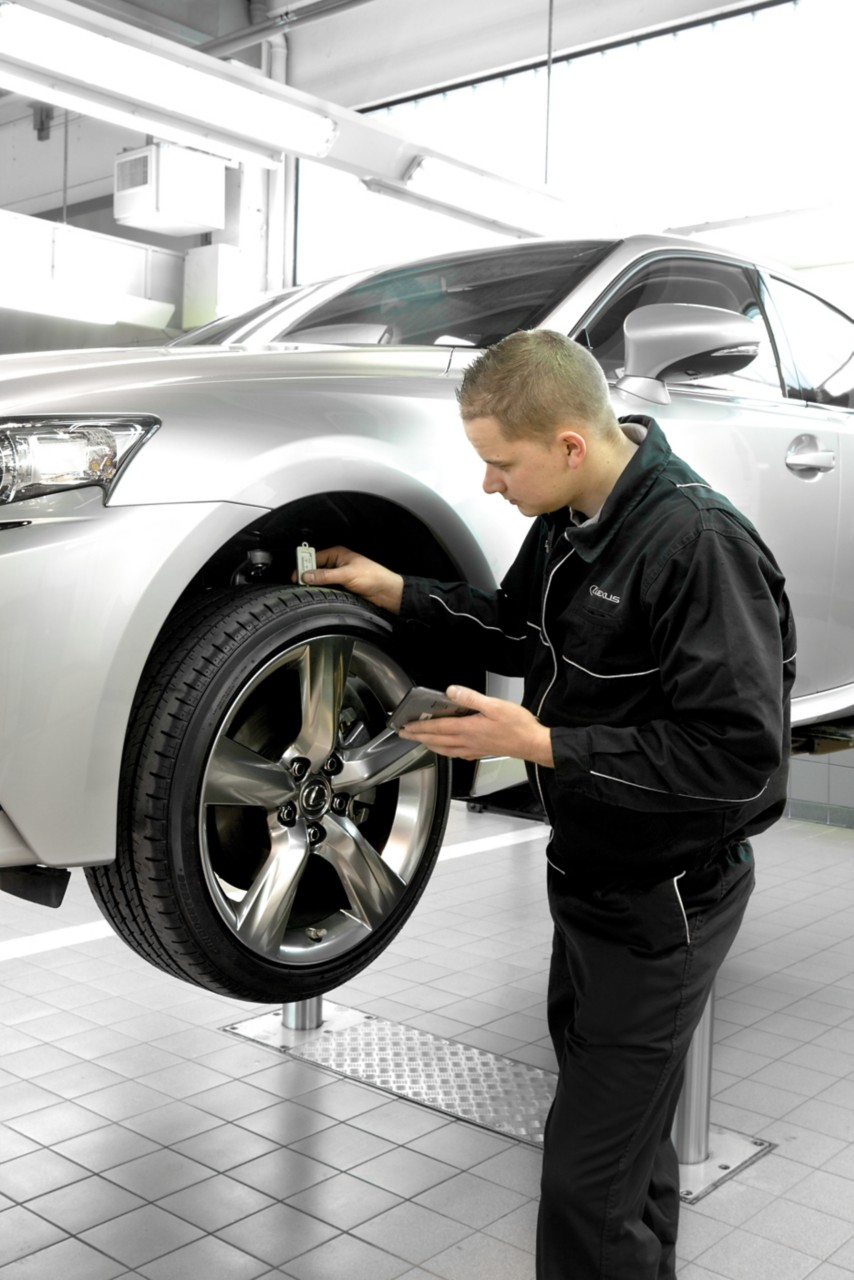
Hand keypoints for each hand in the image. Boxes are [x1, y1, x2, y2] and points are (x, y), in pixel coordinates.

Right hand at [299, 546, 403, 613]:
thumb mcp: (346, 574)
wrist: (386, 592)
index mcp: (338, 553)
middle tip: (299, 585)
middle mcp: (336, 563)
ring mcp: (338, 576)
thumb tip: (307, 576)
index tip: (296, 576)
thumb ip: (325, 575)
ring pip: (320, 580)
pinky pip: (326, 589)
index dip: (304, 566)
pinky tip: (317, 595)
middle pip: (315, 569)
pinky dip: (321, 591)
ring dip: (314, 585)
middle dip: (308, 576)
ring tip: (307, 591)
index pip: (314, 557)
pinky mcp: (341, 587)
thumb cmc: (373, 577)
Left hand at [398, 685, 553, 765]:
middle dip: (418, 737)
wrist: (533, 744)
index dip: (419, 727)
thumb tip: (452, 691)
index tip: (405, 726)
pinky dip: (447, 752)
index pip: (437, 728)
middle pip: (437, 741)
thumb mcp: (495, 705)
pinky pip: (457, 754)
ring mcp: (474, 749)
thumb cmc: (518, 726)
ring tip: (421, 741)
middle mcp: (468, 741)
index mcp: (468, 728)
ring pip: (445, 749)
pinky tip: (448, 750)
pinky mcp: (481, 752)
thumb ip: (471, 698)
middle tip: (405, 735)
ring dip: (430, 745)